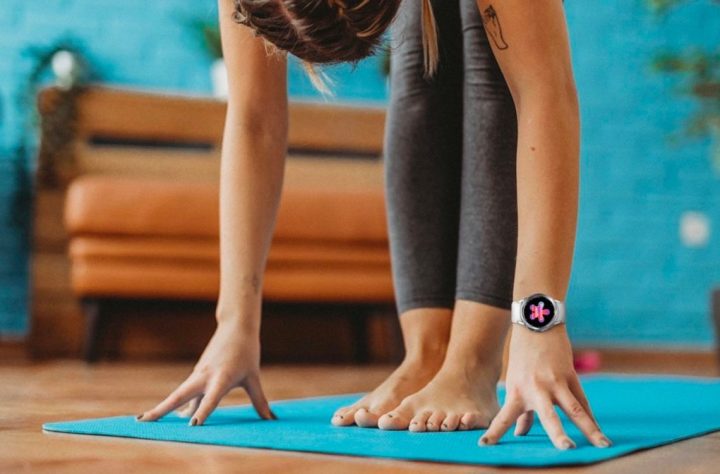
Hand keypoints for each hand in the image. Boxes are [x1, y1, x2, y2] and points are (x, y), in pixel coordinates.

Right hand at [136, 319, 275, 425]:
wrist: (236, 327)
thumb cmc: (247, 352)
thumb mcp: (253, 377)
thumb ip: (260, 401)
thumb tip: (271, 420)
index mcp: (222, 378)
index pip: (211, 398)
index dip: (203, 411)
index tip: (193, 425)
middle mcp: (206, 376)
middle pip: (180, 395)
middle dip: (161, 409)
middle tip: (143, 421)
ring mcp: (199, 375)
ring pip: (179, 393)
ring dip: (163, 406)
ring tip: (146, 421)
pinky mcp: (198, 374)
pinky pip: (186, 392)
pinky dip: (177, 403)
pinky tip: (173, 414)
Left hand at [478, 324, 610, 448]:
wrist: (536, 325)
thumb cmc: (522, 357)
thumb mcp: (514, 381)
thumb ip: (520, 410)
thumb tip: (520, 434)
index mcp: (516, 392)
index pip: (503, 417)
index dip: (494, 432)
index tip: (484, 445)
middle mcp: (536, 389)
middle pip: (548, 415)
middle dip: (557, 433)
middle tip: (566, 449)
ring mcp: (556, 382)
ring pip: (575, 409)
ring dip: (590, 428)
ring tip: (603, 446)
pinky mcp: (570, 375)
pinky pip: (582, 400)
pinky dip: (590, 417)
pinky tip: (598, 432)